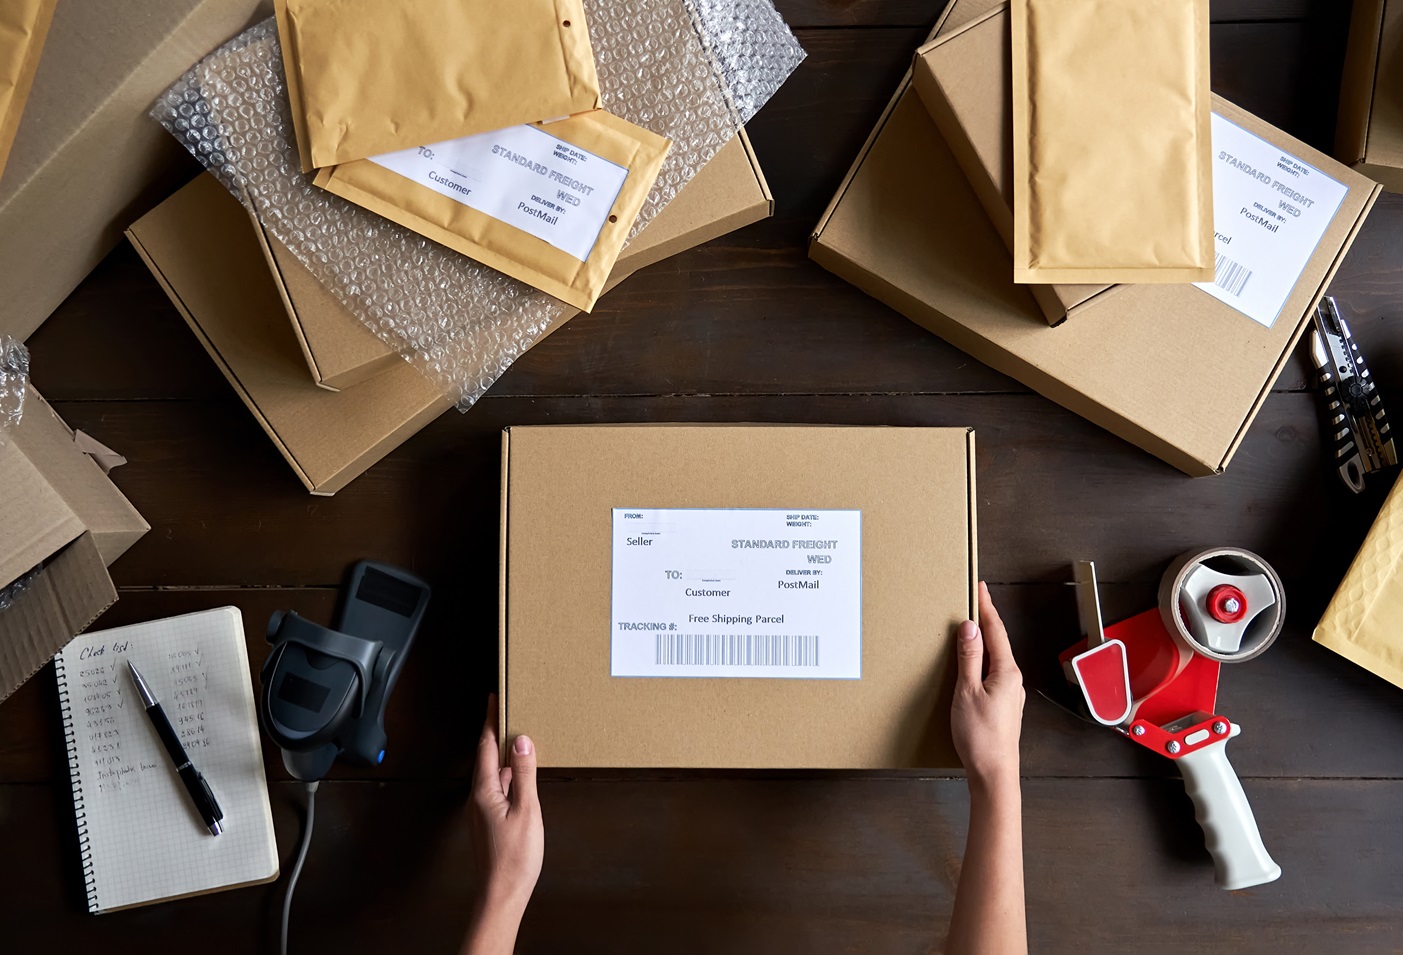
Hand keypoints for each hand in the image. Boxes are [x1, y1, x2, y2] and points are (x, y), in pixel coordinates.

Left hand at [470, 695, 543, 919]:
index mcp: (484, 790)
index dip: (490, 721)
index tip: (493, 699)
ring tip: (516, 738)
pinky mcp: (487, 820)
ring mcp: (481, 810)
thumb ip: (525, 774)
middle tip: (506, 711)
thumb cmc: (515, 857)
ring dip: (502, 754)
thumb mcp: (527, 810)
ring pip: (491, 772)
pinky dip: (506, 774)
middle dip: (495, 733)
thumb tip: (522, 741)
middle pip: (486, 756)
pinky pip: (495, 787)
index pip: (486, 746)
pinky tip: (518, 776)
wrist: (501, 894)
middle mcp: (477, 797)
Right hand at [951, 582, 1024, 790]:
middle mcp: (1013, 680)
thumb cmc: (981, 737)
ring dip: (983, 642)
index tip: (980, 587)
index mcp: (1007, 672)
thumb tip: (969, 628)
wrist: (994, 774)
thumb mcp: (967, 692)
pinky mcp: (1003, 706)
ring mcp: (1010, 694)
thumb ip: (969, 659)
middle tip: (974, 600)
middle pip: (998, 642)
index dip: (986, 608)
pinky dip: (982, 661)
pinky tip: (972, 664)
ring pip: (995, 659)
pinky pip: (992, 674)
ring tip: (970, 628)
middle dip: (985, 621)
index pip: (996, 631)